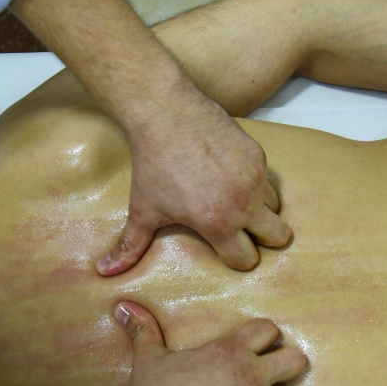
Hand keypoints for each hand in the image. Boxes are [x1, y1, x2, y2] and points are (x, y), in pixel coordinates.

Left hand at [97, 98, 291, 274]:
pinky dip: (256, 182)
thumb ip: (130, 246)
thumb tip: (106, 271)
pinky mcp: (257, 154)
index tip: (226, 249)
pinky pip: (268, 178)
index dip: (237, 258)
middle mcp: (243, 202)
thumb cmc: (153, 165)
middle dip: (265, 240)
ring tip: (238, 203)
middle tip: (246, 232)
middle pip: (280, 237)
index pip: (247, 260)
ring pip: (276, 207)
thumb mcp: (142, 209)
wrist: (165, 114)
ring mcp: (254, 176)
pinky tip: (232, 176)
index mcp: (218, 223)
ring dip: (262, 210)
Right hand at [113, 300, 306, 385]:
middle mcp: (250, 377)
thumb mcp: (148, 360)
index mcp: (229, 352)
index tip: (253, 343)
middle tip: (268, 369)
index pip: (267, 330)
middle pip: (295, 360)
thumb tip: (124, 308)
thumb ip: (144, 330)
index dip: (263, 335)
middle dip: (285, 362)